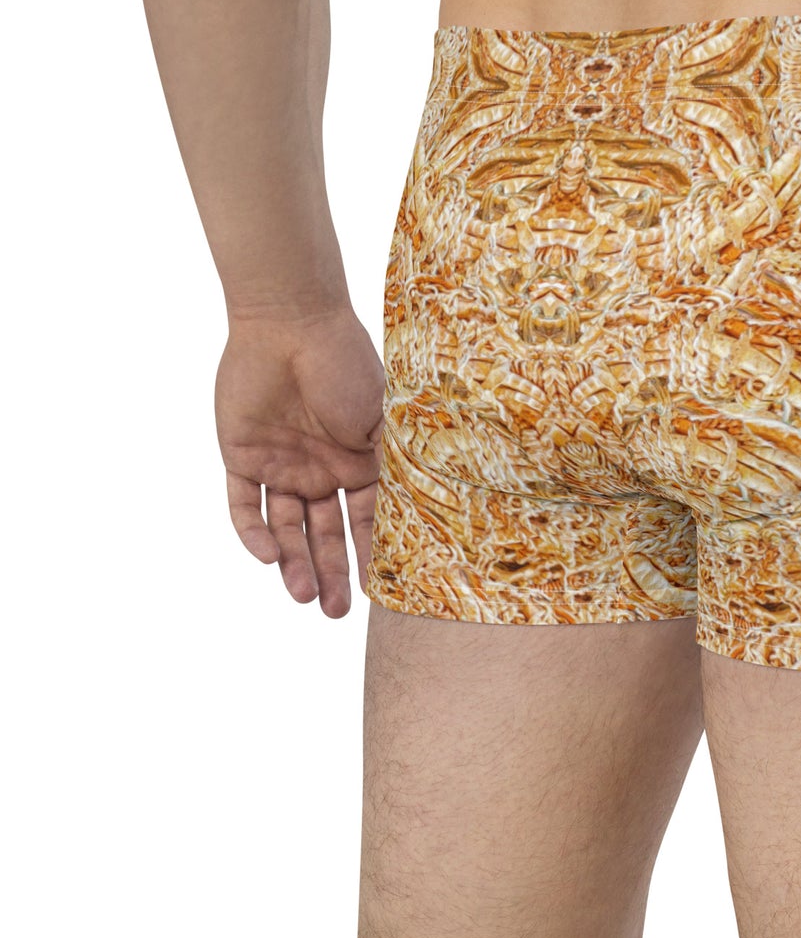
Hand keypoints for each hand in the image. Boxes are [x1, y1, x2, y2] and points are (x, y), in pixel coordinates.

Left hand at [215, 305, 385, 617]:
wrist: (291, 324)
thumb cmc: (347, 366)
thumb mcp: (384, 421)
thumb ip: (394, 467)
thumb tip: (421, 517)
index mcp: (359, 463)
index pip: (367, 521)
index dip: (373, 555)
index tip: (380, 592)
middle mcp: (320, 471)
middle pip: (324, 535)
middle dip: (332, 574)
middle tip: (336, 613)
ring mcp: (281, 465)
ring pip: (285, 529)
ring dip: (293, 564)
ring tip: (305, 596)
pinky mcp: (242, 457)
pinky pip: (243, 506)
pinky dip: (253, 533)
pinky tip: (268, 556)